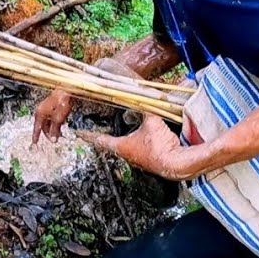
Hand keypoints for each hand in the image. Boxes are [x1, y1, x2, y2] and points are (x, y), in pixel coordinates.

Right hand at [32, 89, 74, 143]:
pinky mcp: (52, 107)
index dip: (36, 136)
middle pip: (43, 126)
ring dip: (53, 129)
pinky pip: (52, 118)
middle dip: (48, 134)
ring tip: (59, 135)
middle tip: (54, 140)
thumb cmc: (62, 102)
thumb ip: (55, 129)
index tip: (34, 143)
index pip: (37, 128)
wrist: (67, 90)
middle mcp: (42, 111)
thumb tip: (53, 140)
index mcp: (40, 113)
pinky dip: (55, 124)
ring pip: (48, 123)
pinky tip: (60, 127)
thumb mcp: (58, 118)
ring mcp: (47, 109)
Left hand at [78, 114, 208, 180]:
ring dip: (130, 140)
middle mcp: (128, 155)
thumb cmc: (160, 146)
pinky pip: (144, 150)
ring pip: (130, 148)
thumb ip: (146, 107)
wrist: (177, 164)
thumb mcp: (152, 121)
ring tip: (133, 132)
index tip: (81, 133)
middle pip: (115, 145)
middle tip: (106, 129)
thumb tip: (145, 93)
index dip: (90, 135)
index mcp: (122, 146)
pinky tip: (152, 138)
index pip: (101, 140)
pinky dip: (144, 142)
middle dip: (111, 136)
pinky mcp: (153, 161)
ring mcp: (140, 160)